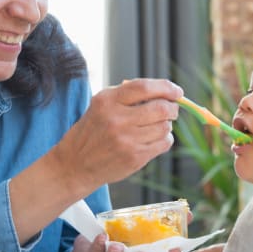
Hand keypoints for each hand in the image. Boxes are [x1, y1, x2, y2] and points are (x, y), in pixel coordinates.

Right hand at [53, 78, 182, 196]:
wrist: (75, 164)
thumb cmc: (93, 131)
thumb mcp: (101, 106)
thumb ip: (128, 95)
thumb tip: (165, 92)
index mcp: (107, 101)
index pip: (144, 87)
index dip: (166, 87)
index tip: (176, 91)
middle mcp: (117, 119)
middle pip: (161, 108)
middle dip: (172, 108)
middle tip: (172, 109)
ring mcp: (126, 140)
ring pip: (165, 126)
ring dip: (167, 124)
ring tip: (156, 126)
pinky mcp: (135, 157)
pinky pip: (164, 143)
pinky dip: (165, 139)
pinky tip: (153, 139)